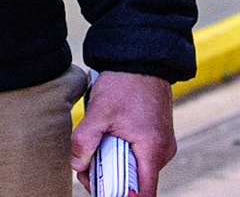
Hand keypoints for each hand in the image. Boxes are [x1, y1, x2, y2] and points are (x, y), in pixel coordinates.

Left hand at [70, 70, 174, 195]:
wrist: (142, 56)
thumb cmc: (125, 82)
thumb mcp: (99, 111)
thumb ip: (84, 141)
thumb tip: (77, 165)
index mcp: (152, 149)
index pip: (143, 194)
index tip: (102, 191)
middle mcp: (162, 151)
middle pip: (136, 184)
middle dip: (109, 181)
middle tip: (87, 168)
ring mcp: (162, 143)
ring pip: (136, 169)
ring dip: (113, 166)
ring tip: (95, 148)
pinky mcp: (157, 136)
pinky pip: (139, 156)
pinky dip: (121, 154)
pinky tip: (107, 139)